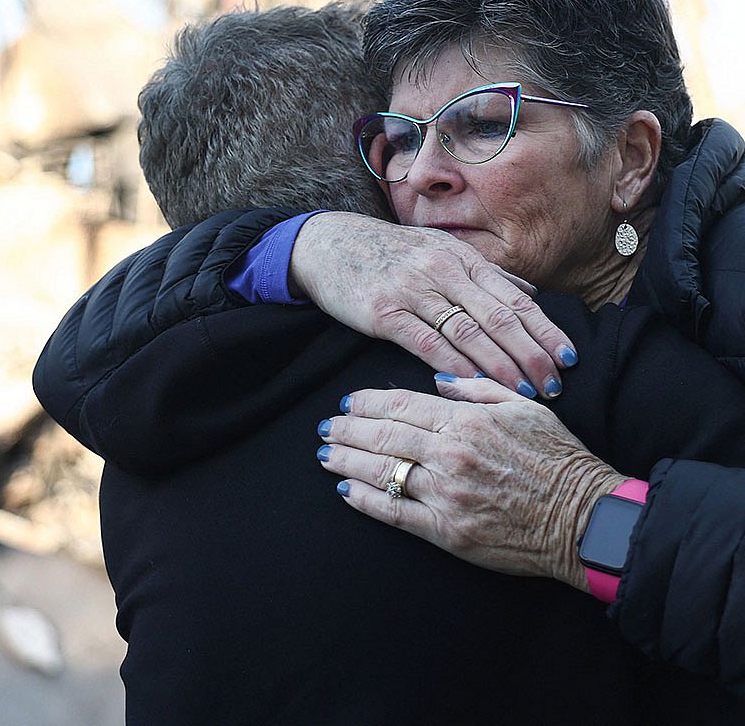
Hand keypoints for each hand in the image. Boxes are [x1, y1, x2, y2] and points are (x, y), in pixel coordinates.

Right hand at [291, 212, 575, 397]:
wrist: (328, 244)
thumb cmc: (388, 252)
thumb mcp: (440, 250)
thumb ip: (485, 274)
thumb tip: (531, 294)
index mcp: (463, 258)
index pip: (516, 299)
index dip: (546, 331)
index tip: (568, 359)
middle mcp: (443, 271)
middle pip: (499, 318)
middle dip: (532, 355)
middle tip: (554, 386)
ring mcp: (413, 290)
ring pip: (468, 332)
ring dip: (500, 366)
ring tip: (523, 392)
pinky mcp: (383, 311)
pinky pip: (426, 341)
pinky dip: (452, 364)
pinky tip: (471, 384)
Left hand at [317, 376, 624, 590]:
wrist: (585, 520)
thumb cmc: (559, 459)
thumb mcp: (523, 408)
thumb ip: (476, 388)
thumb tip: (435, 379)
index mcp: (466, 421)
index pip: (400, 404)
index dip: (366, 403)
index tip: (348, 402)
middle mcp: (449, 455)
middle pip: (381, 436)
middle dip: (346, 430)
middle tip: (325, 426)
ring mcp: (445, 495)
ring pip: (380, 472)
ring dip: (346, 461)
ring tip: (326, 454)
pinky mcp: (446, 531)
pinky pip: (394, 512)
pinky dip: (365, 500)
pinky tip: (346, 490)